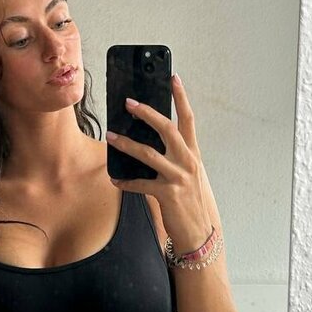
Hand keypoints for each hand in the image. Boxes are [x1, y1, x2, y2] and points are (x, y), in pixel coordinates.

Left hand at [105, 74, 211, 249]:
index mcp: (193, 154)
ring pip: (148, 153)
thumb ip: (176, 157)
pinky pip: (140, 183)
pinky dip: (125, 181)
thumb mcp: (189, 175)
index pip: (188, 119)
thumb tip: (152, 141)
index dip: (181, 97)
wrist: (200, 233)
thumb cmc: (191, 202)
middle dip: (147, 113)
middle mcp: (188, 162)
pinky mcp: (168, 194)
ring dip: (126, 144)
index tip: (173, 77)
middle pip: (167, 128)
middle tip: (128, 103)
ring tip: (111, 136)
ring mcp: (179, 177)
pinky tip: (114, 178)